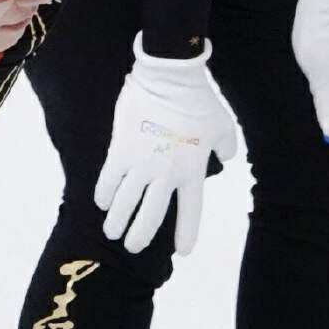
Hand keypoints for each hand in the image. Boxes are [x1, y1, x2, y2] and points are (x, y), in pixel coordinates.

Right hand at [94, 34, 238, 254]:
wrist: (170, 77)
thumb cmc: (199, 101)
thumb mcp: (223, 126)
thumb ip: (226, 147)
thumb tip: (226, 158)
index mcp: (192, 171)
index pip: (190, 213)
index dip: (187, 234)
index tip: (183, 251)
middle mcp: (166, 174)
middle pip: (150, 216)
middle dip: (139, 237)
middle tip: (131, 247)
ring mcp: (141, 163)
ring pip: (124, 203)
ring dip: (117, 221)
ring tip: (111, 231)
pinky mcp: (121, 149)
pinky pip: (108, 178)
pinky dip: (104, 193)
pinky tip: (102, 202)